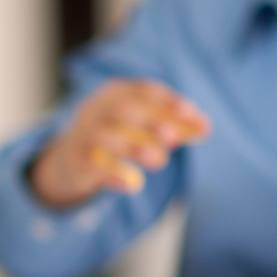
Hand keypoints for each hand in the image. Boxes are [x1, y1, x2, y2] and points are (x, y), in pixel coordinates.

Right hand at [29, 80, 209, 208]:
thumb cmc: (116, 136)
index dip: (170, 102)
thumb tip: (205, 127)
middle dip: (152, 122)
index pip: (144, 91)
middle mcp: (96, 109)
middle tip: (175, 138)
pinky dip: (113, 174)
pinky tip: (132, 185)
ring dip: (134, 148)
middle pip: (123, 110)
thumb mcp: (140, 126)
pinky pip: (93, 166)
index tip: (193, 115)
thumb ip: (170, 126)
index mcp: (115, 94)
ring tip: (159, 160)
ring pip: (106, 138)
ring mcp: (83, 134)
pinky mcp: (76, 161)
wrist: (71, 159)